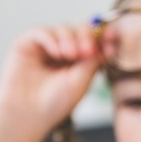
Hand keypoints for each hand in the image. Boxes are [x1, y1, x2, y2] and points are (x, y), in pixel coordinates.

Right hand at [0, 24, 102, 140]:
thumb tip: (105, 42)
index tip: (112, 37)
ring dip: (69, 38)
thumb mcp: (81, 81)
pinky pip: (42, 31)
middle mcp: (64, 50)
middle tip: (87, 50)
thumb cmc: (55, 102)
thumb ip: (92, 61)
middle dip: (87, 36)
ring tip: (69, 55)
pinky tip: (56, 52)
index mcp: (80, 60)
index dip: (104, 36)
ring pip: (63, 28)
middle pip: (80, 30)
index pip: (94, 41)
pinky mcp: (27, 43)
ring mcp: (46, 46)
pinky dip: (51, 38)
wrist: (28, 113)